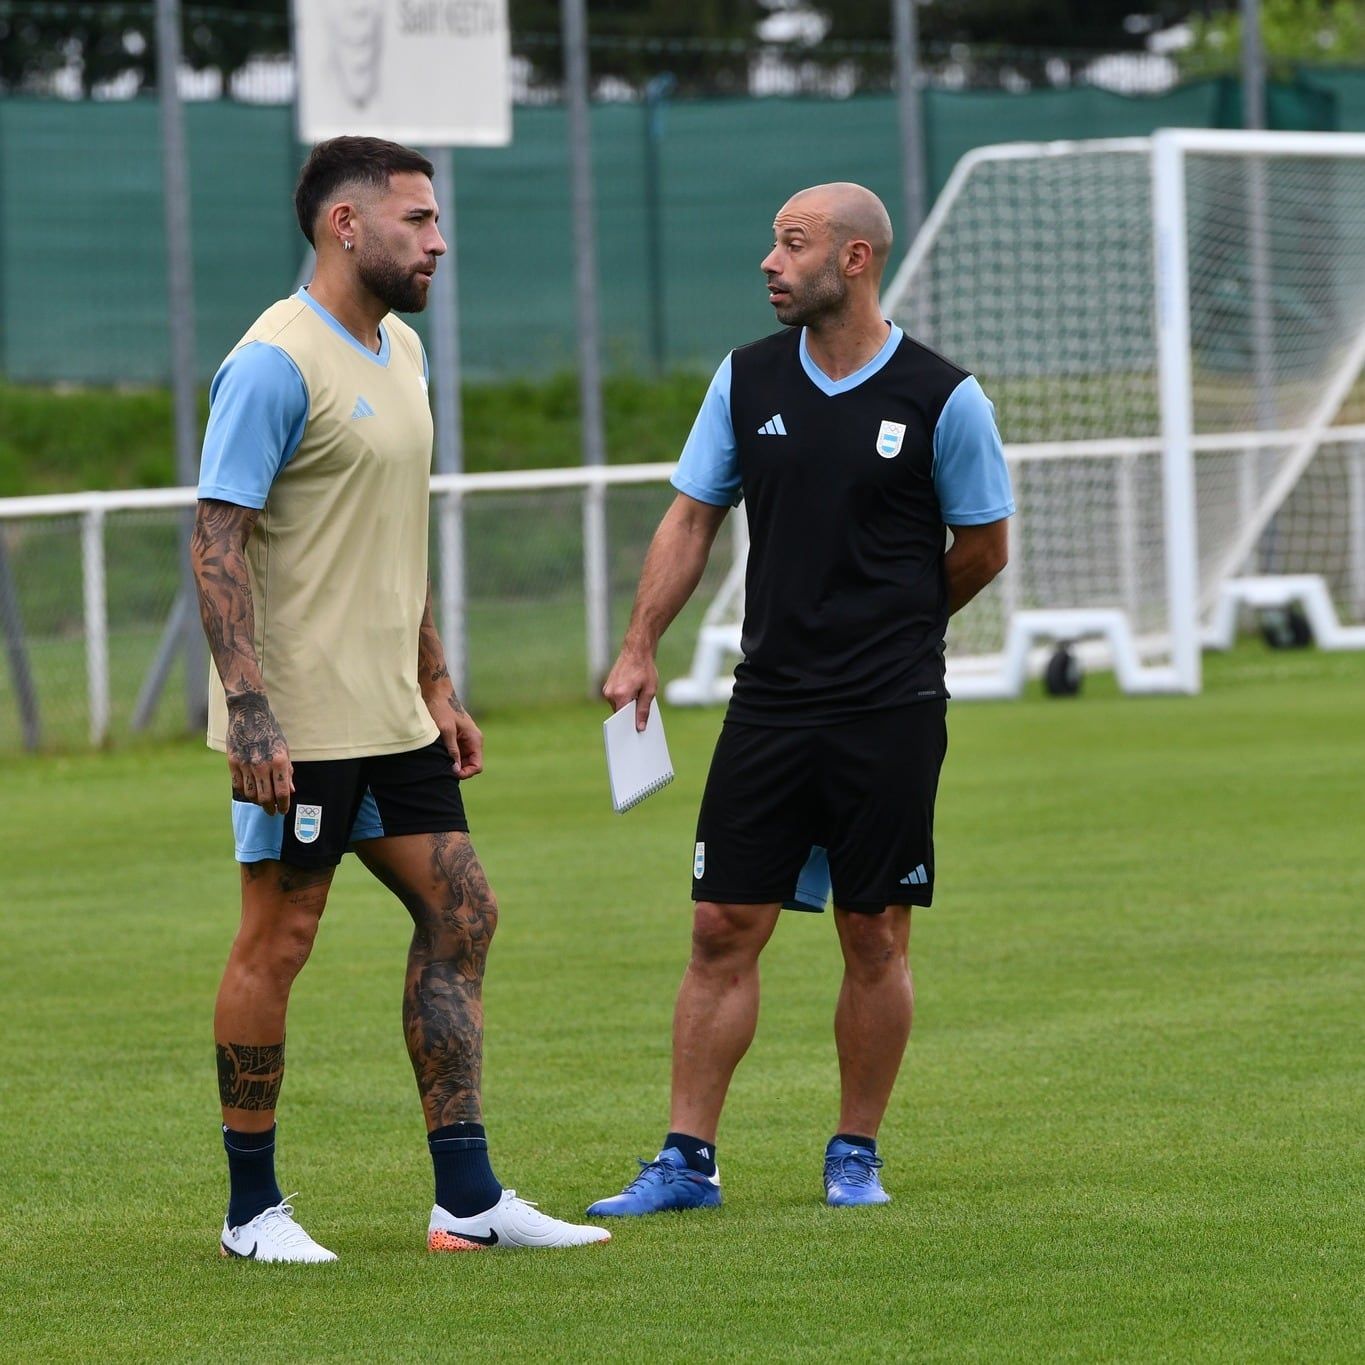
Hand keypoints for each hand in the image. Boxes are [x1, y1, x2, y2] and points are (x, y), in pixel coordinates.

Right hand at [226, 691, 293, 814]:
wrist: (248, 713)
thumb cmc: (270, 731)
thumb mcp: (284, 749)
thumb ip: (288, 771)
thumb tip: (291, 791)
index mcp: (279, 761)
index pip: (282, 792)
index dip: (284, 805)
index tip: (284, 810)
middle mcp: (262, 764)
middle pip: (266, 797)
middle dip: (270, 808)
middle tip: (273, 812)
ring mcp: (246, 764)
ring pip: (251, 794)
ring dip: (258, 802)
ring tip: (263, 803)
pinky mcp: (232, 762)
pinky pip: (238, 785)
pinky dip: (245, 793)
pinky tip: (251, 793)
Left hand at [427, 690, 483, 778]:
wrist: (437, 695)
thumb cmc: (442, 709)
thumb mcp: (446, 730)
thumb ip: (452, 750)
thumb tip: (455, 768)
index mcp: (475, 739)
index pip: (477, 766)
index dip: (465, 773)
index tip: (450, 772)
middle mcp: (473, 741)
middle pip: (470, 765)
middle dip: (458, 770)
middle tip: (443, 768)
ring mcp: (466, 741)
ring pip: (463, 761)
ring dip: (453, 764)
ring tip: (439, 761)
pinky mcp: (458, 739)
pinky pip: (456, 754)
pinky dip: (449, 758)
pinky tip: (438, 755)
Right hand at [602, 646, 657, 731]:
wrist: (636, 650)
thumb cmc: (645, 669)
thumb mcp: (649, 691)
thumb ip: (643, 710)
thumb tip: (640, 727)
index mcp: (620, 695)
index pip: (622, 719)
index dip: (629, 727)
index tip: (635, 735)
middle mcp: (610, 693)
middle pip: (620, 714)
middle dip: (630, 717)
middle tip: (642, 720)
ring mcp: (607, 690)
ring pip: (618, 706)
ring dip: (628, 707)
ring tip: (640, 699)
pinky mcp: (608, 686)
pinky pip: (616, 699)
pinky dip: (625, 700)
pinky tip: (635, 695)